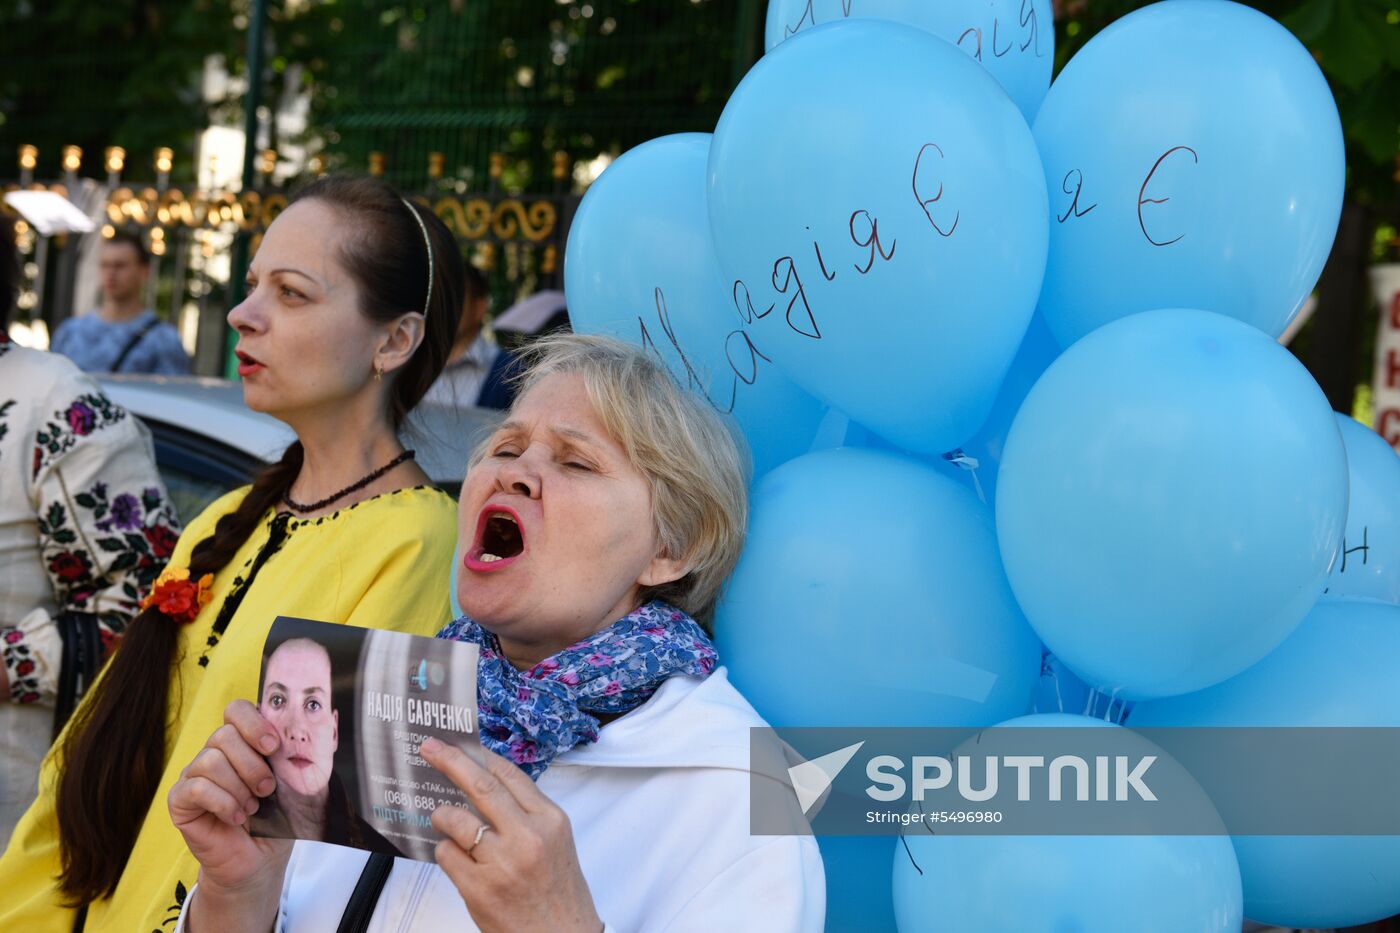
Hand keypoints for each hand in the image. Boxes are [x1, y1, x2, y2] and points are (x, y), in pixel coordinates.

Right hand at [167, 700, 291, 893]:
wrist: (260, 860)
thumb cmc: (277, 820)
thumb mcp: (295, 783)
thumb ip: (296, 755)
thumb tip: (308, 728)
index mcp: (242, 743)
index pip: (237, 710)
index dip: (254, 723)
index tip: (273, 747)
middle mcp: (214, 753)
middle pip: (223, 735)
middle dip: (253, 764)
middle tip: (267, 789)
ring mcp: (194, 775)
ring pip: (210, 760)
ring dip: (238, 786)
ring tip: (252, 807)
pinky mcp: (180, 800)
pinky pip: (196, 787)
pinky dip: (223, 803)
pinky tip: (236, 817)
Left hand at [422, 738, 602, 932]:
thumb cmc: (558, 891)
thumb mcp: (556, 841)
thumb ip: (526, 812)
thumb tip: (484, 782)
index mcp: (550, 820)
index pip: (509, 775)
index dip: (481, 755)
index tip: (461, 744)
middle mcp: (528, 837)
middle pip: (481, 786)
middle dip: (450, 761)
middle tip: (430, 748)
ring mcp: (502, 863)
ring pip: (456, 821)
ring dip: (442, 815)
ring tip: (442, 818)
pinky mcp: (479, 889)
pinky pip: (446, 855)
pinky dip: (445, 851)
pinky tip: (455, 856)